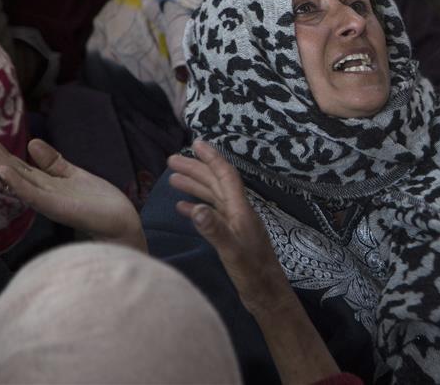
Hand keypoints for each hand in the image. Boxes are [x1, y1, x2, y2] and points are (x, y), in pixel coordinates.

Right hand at [0, 116, 145, 250]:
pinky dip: (16, 182)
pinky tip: (3, 169)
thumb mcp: (72, 174)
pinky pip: (31, 194)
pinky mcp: (55, 207)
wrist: (119, 222)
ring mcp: (44, 199)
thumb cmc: (97, 202)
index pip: (12, 160)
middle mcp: (38, 190)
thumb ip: (52, 162)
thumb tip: (31, 143)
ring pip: (14, 177)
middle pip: (7, 165)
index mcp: (42, 182)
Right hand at [168, 141, 286, 315]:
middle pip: (216, 183)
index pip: (226, 176)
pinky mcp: (232, 237)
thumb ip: (215, 231)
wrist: (268, 296)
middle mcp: (239, 213)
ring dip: (195, 186)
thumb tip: (195, 208)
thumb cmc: (253, 276)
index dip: (212, 158)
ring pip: (213, 198)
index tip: (196, 143)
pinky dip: (196, 208)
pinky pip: (212, 216)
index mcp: (241, 211)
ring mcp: (236, 225)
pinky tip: (182, 208)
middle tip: (172, 160)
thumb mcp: (232, 253)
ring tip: (172, 178)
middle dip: (196, 169)